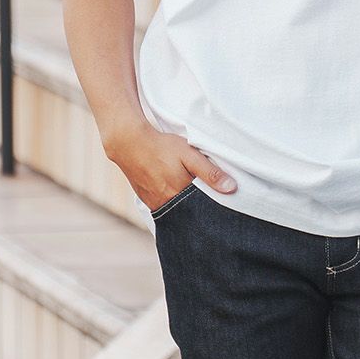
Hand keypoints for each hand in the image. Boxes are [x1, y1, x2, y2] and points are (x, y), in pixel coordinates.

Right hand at [103, 124, 235, 212]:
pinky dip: (174, 207)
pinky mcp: (147, 201)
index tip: (223, 208)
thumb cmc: (161, 147)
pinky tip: (179, 199)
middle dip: (201, 212)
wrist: (128, 144)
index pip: (203, 209)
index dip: (213, 208)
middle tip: (210, 207)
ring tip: (194, 202)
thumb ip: (210, 172)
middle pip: (190, 214)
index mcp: (180, 193)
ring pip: (177, 213)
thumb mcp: (189, 154)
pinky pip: (165, 210)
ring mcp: (155, 204)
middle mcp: (167, 203)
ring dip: (187, 210)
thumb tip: (231, 188)